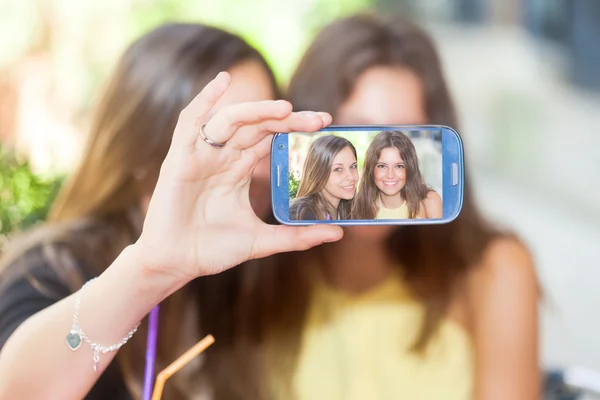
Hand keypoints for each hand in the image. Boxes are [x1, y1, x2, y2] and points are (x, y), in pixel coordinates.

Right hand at [136, 72, 342, 283]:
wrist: (176, 263)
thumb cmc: (212, 249)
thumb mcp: (261, 241)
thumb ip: (296, 236)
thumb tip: (337, 233)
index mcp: (239, 170)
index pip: (271, 139)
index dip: (295, 129)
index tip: (325, 125)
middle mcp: (222, 157)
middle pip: (257, 126)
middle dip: (287, 119)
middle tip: (319, 119)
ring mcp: (201, 155)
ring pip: (231, 120)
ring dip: (257, 110)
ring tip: (286, 109)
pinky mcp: (180, 158)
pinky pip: (190, 121)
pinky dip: (204, 99)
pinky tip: (222, 81)